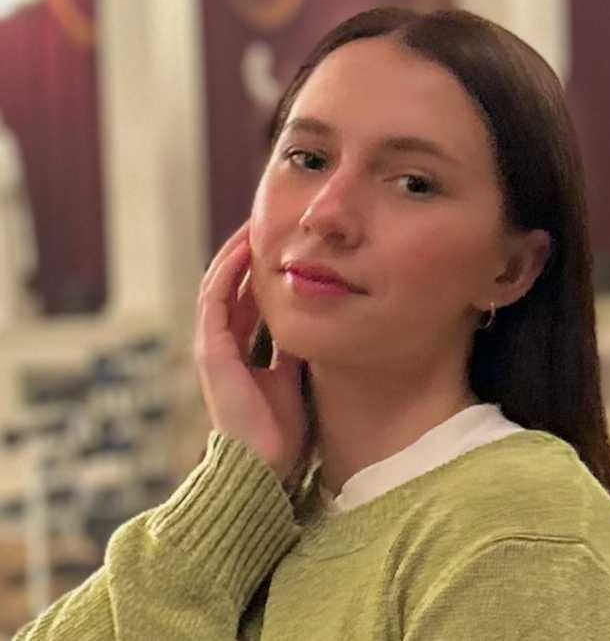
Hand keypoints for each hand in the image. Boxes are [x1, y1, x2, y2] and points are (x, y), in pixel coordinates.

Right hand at [194, 219, 308, 483]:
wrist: (266, 468)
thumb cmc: (284, 429)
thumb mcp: (296, 374)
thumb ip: (296, 345)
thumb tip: (318, 313)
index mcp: (241, 349)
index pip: (249, 296)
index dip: (263, 267)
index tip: (285, 241)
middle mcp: (223, 343)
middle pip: (233, 284)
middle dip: (248, 252)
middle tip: (270, 221)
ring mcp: (213, 346)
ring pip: (220, 284)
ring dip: (235, 252)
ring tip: (255, 223)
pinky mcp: (211, 351)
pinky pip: (216, 300)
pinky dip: (228, 272)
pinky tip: (245, 248)